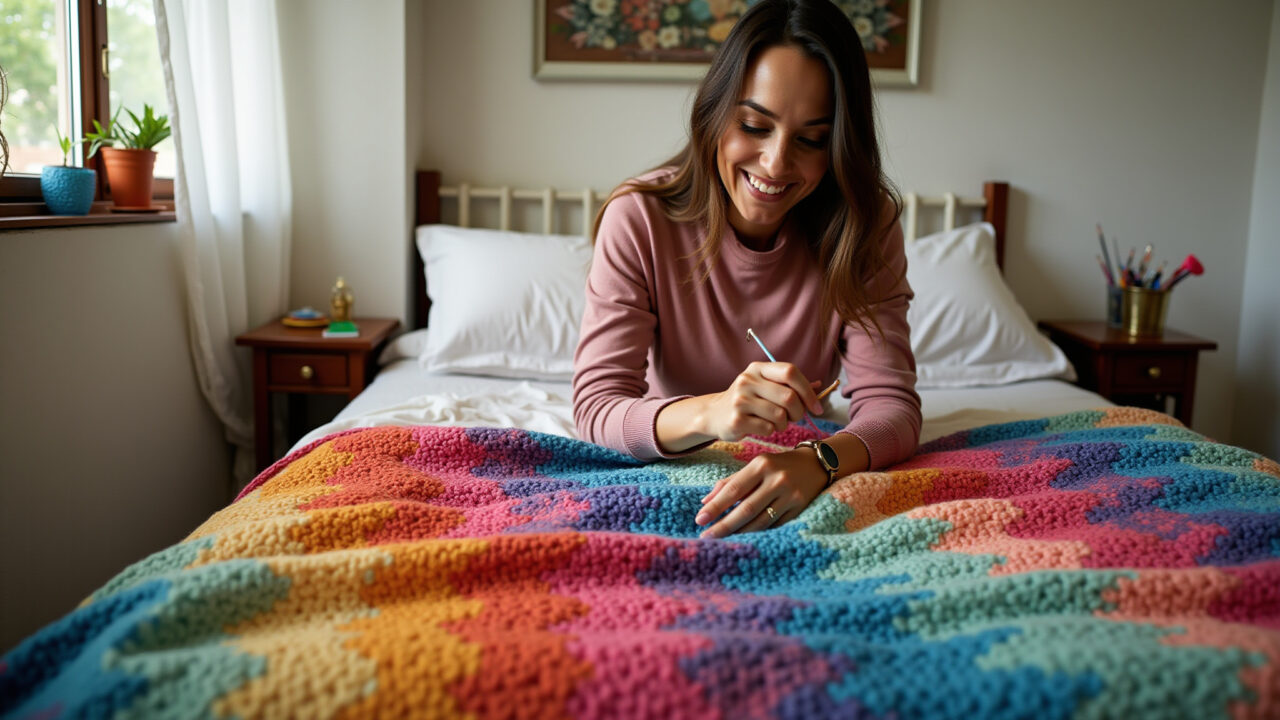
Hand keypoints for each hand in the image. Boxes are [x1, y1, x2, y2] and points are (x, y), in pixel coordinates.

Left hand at [694, 448, 828, 537]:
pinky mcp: (800, 508)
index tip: (699, 520)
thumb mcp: (756, 466)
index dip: (715, 506)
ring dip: (740, 533)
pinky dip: (759, 533)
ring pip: (761, 521)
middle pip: (746, 509)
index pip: (734, 489)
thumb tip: (704, 502)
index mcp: (761, 465)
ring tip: (723, 540)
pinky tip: (746, 538)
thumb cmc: (778, 465)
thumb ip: (730, 482)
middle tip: (706, 536)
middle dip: (724, 525)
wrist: (817, 464)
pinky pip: (775, 526)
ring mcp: (791, 495)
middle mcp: (777, 479)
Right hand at [698, 362, 823, 441]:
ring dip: (784, 424)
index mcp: (758, 369)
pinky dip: (771, 431)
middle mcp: (747, 380)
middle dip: (798, 412)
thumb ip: (790, 385)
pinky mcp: (736, 419)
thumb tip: (820, 385)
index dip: (808, 391)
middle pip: (789, 396)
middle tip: (795, 418)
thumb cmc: (747, 401)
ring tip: (776, 423)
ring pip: (780, 415)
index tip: (817, 408)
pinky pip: (768, 428)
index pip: (790, 371)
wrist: (713, 415)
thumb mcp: (765, 386)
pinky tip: (762, 427)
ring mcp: (740, 399)